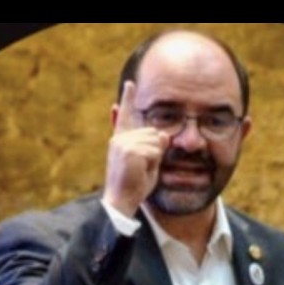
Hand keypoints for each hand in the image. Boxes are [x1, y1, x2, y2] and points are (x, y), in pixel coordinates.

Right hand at [104, 81, 170, 217]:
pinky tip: (140, 171)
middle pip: (153, 133)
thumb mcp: (148, 164)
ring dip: (154, 159)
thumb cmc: (134, 186)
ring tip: (140, 171)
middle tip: (142, 169)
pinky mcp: (129, 150)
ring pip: (155, 142)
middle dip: (155, 152)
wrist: (121, 201)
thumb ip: (154, 147)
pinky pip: (155, 151)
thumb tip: (163, 135)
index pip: (125, 116)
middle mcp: (119, 138)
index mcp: (121, 140)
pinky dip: (153, 163)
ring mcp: (123, 143)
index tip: (130, 84)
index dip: (127, 99)